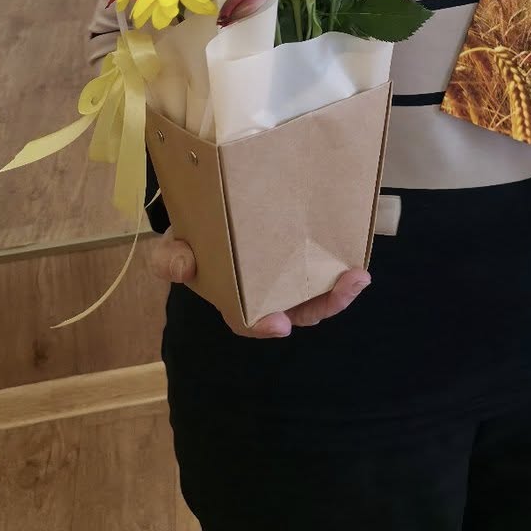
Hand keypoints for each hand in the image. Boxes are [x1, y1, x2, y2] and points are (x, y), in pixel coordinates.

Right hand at [148, 233, 369, 338]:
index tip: (278, 325)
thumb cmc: (191, 235)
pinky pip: (327, 268)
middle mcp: (267, 294)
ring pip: (319, 294)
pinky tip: (356, 253)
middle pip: (299, 311)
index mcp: (234, 297)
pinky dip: (341, 265)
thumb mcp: (173, 246)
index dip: (261, 326)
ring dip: (342, 289)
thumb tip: (185, 267)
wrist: (210, 205)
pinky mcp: (306, 255)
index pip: (249, 321)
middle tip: (348, 285)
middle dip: (325, 304)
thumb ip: (170, 259)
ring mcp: (289, 277)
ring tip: (359, 275)